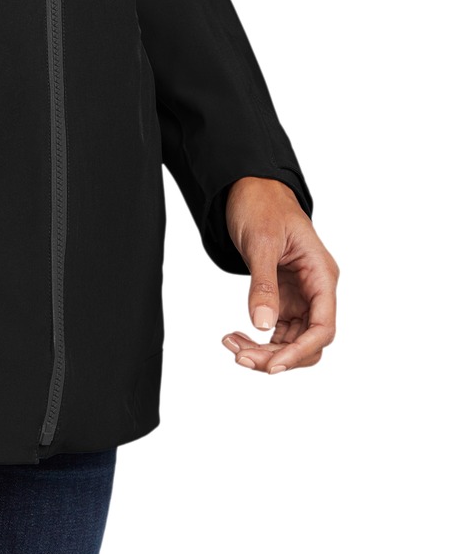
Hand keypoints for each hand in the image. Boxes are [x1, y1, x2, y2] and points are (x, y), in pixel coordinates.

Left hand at [220, 176, 337, 375]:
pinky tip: (235, 338)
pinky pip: (276, 329)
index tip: (273, 365)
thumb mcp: (262, 242)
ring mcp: (300, 296)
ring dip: (263, 350)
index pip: (323, 326)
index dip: (300, 351)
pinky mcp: (284, 297)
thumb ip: (263, 284)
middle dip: (277, 355)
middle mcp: (316, 289)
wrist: (250, 187)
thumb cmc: (262, 205)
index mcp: (321, 274)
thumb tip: (262, 325)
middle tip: (241, 357)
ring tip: (231, 345)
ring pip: (291, 340)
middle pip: (308, 341)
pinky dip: (257, 338)